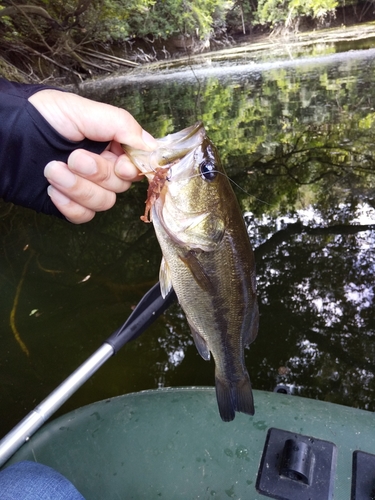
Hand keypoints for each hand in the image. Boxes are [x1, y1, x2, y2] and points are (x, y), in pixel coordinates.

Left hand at [28, 89, 156, 222]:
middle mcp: (102, 167)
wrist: (4, 137)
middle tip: (73, 158)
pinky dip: (69, 205)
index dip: (133, 168)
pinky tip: (52, 189)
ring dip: (79, 187)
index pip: (137, 164)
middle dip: (98, 173)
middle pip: (121, 185)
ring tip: (53, 169)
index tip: (122, 164)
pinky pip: (84, 215)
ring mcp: (86, 187)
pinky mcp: (69, 204)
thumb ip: (121, 125)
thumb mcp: (83, 110)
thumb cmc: (41, 117)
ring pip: (104, 202)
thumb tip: (153, 147)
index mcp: (110, 143)